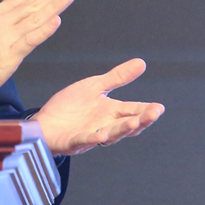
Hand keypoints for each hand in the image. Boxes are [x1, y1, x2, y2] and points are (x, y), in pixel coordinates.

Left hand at [29, 58, 163, 154]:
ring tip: (133, 123)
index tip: (159, 107)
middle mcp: (104, 125)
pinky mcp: (72, 142)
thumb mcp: (95, 87)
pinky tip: (100, 136)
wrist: (44, 122)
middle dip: (140, 120)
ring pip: (110, 135)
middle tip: (153, 114)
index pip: (132, 111)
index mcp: (110, 112)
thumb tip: (141, 62)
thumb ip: (117, 78)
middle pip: (126, 125)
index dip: (146, 110)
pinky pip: (83, 140)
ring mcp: (89, 135)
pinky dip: (91, 139)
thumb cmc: (71, 106)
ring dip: (121, 130)